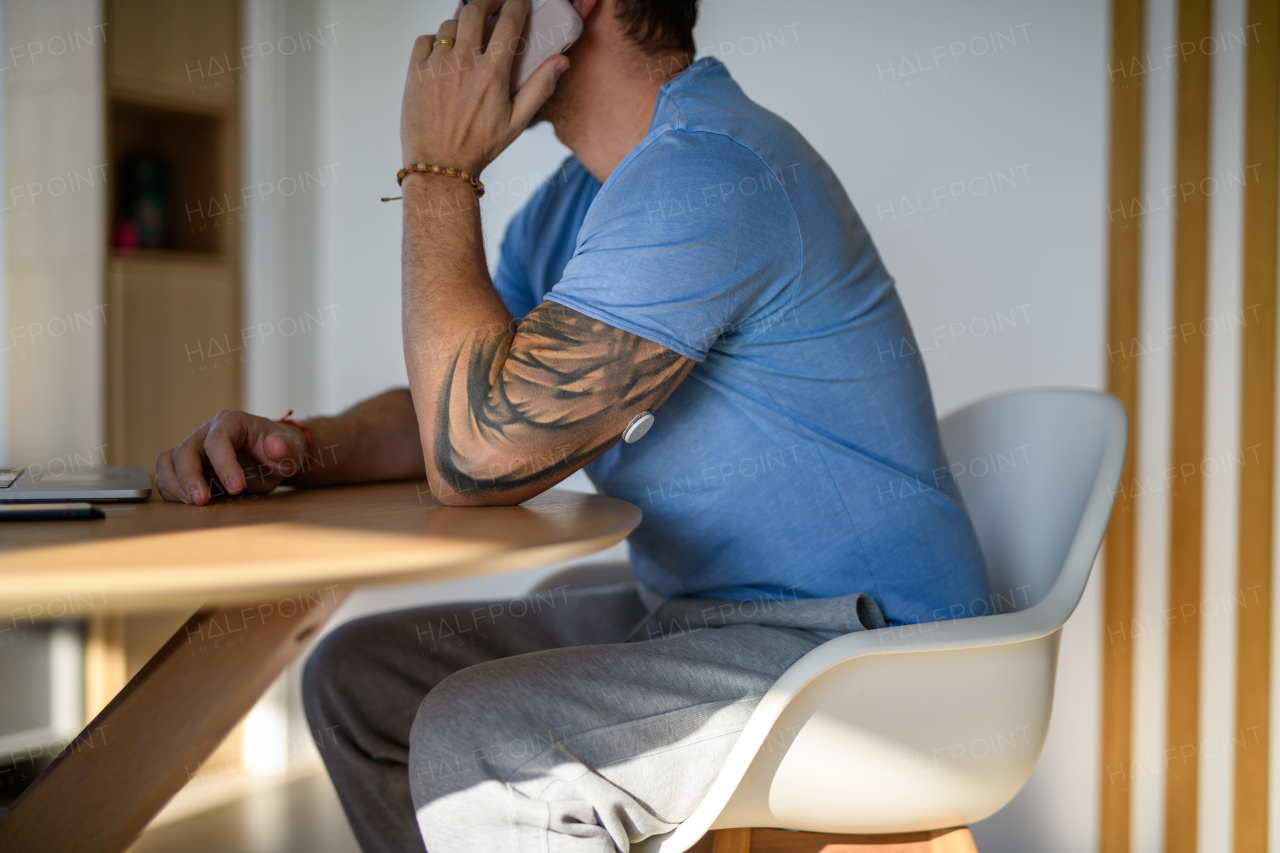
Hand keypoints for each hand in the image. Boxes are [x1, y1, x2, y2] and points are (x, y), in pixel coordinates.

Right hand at [155, 410, 309, 504]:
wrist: (276, 457)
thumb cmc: (282, 449)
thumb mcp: (291, 448)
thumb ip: (285, 448)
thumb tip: (275, 447)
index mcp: (232, 422)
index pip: (217, 440)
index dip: (223, 464)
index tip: (236, 487)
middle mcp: (208, 432)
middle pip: (186, 450)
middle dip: (190, 477)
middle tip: (202, 501)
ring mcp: (196, 448)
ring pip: (169, 460)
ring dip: (174, 483)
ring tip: (191, 501)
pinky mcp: (191, 465)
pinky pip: (168, 473)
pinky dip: (171, 488)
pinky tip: (185, 501)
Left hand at [401, 0, 568, 173]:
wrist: (439, 165)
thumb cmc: (478, 147)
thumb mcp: (517, 122)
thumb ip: (540, 88)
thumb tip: (562, 61)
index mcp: (491, 74)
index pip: (508, 22)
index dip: (516, 3)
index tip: (519, 0)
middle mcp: (463, 64)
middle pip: (475, 10)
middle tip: (495, 2)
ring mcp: (436, 66)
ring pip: (450, 24)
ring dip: (462, 23)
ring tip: (470, 34)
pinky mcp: (415, 72)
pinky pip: (426, 39)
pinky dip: (436, 39)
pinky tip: (445, 52)